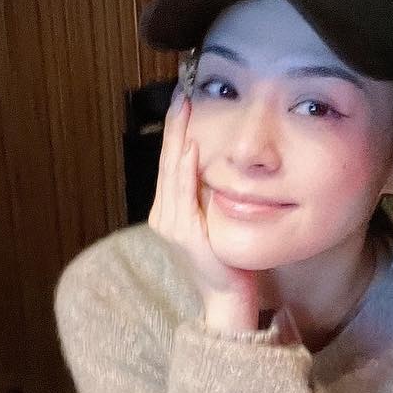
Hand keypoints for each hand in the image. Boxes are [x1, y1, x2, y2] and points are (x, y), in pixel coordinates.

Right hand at [149, 94, 260, 330]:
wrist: (227, 298)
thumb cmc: (225, 262)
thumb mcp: (214, 221)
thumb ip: (209, 197)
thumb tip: (217, 166)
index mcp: (168, 211)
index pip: (171, 162)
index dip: (175, 131)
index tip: (182, 101)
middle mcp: (164, 216)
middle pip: (168, 161)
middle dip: (174, 126)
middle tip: (182, 94)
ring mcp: (172, 226)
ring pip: (173, 172)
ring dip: (178, 138)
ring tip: (184, 109)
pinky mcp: (186, 235)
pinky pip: (184, 195)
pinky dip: (186, 169)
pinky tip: (191, 148)